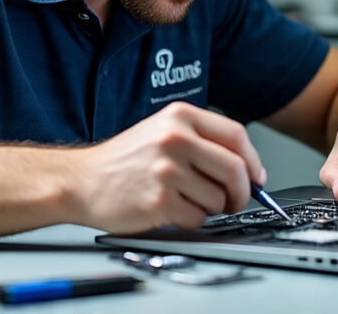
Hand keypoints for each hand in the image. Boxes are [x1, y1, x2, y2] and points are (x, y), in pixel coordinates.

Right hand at [69, 102, 265, 233]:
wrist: (81, 180)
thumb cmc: (125, 160)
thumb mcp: (163, 132)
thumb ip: (204, 143)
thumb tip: (249, 170)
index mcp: (180, 116)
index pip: (236, 136)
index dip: (253, 161)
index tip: (256, 177)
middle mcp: (175, 138)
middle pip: (235, 169)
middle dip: (242, 192)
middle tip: (234, 201)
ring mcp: (167, 169)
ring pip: (218, 198)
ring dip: (211, 208)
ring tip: (187, 201)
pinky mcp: (159, 200)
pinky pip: (198, 218)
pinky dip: (192, 220)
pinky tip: (172, 211)